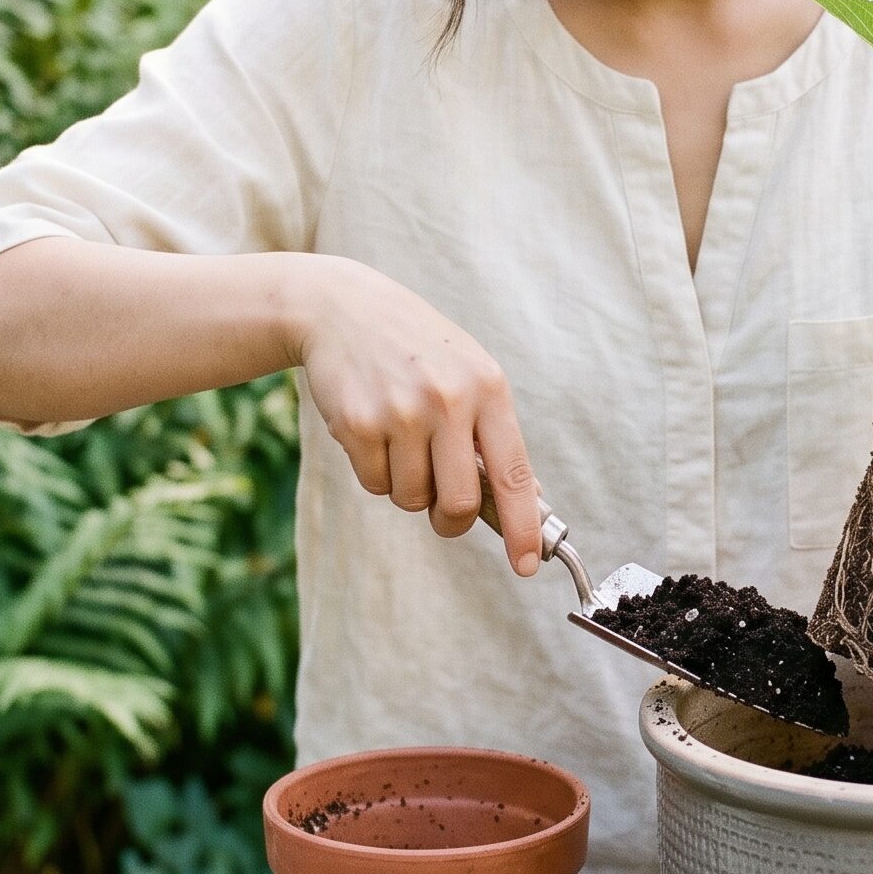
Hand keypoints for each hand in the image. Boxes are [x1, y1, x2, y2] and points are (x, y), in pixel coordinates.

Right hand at [289, 256, 543, 575]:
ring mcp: (402, 412)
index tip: (527, 564)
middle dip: (449, 520)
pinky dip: (376, 471)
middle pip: (458, 503)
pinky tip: (373, 429)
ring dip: (407, 487)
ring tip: (401, 440)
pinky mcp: (357, 423)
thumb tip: (528, 499)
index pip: (515, 474)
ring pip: (411, 498)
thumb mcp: (470, 375)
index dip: (523, 527)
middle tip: (441, 510)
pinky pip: (374, 484)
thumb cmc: (419, 351)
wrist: (345, 309)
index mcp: (489, 389)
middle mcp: (449, 400)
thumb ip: (494, 435)